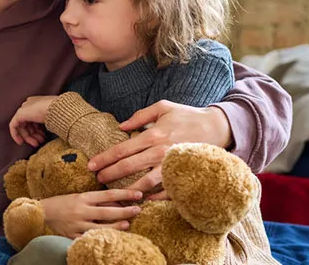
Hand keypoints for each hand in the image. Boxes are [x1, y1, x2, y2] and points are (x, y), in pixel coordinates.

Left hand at [9, 95, 57, 146]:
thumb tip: (46, 131)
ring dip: (28, 137)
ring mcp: (24, 108)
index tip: (44, 138)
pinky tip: (20, 142)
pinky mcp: (19, 114)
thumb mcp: (54, 118)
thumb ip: (47, 122)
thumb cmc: (60, 113)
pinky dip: (15, 134)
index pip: (35, 119)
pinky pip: (14, 126)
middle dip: (34, 135)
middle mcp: (30, 104)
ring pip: (22, 126)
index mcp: (38, 103)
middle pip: (29, 123)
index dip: (38, 130)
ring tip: (35, 144)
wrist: (58, 109)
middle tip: (39, 142)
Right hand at [40, 189, 142, 238]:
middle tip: (138, 210)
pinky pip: (89, 238)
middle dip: (125, 211)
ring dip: (116, 225)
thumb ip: (96, 200)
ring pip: (101, 227)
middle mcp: (81, 210)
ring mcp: (77, 224)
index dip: (124, 194)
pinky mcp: (73, 235)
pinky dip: (100, 238)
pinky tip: (110, 238)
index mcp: (83, 197)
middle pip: (107, 211)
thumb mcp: (79, 196)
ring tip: (128, 223)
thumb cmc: (62, 202)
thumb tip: (117, 202)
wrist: (42, 213)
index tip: (138, 194)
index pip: (108, 195)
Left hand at [86, 102, 231, 198]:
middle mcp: (160, 151)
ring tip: (115, 195)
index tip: (91, 165)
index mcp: (153, 135)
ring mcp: (172, 165)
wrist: (217, 126)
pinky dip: (154, 197)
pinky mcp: (183, 174)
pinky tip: (142, 199)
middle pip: (129, 167)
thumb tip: (121, 126)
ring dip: (128, 190)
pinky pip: (167, 191)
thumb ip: (140, 116)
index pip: (122, 149)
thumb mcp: (163, 107)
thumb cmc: (187, 115)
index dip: (105, 158)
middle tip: (97, 180)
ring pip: (145, 183)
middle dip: (110, 174)